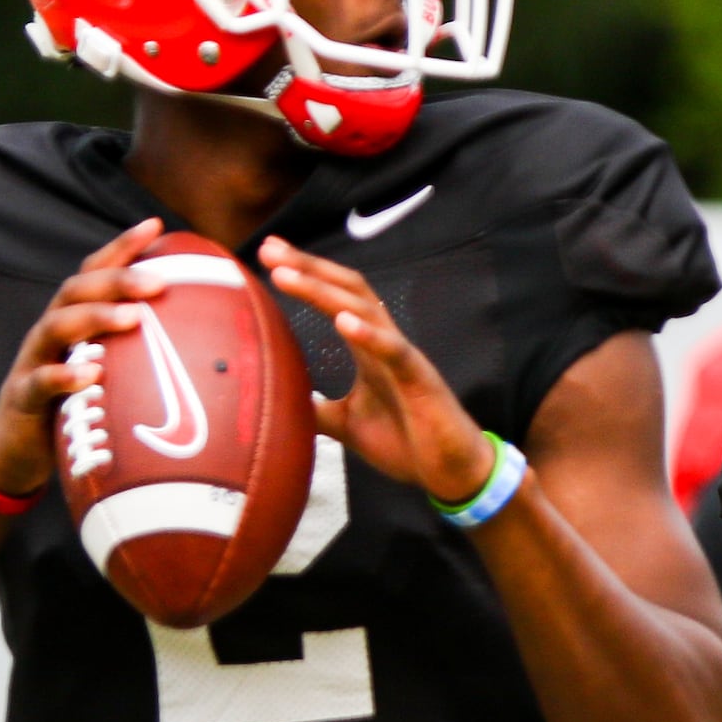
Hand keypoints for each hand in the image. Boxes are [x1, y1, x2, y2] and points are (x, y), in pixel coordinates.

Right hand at [0, 218, 169, 499]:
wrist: (15, 453)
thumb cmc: (74, 408)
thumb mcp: (108, 376)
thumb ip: (139, 356)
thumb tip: (208, 351)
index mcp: (73, 321)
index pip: (94, 272)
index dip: (121, 247)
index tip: (157, 225)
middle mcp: (50, 332)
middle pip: (77, 289)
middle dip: (118, 279)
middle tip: (160, 282)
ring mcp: (33, 362)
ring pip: (56, 325)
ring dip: (96, 317)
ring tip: (134, 319)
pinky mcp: (23, 398)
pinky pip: (40, 382)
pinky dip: (63, 376)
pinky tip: (91, 375)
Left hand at [261, 239, 491, 503]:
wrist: (452, 472)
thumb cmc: (408, 443)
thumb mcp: (347, 424)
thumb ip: (317, 409)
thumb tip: (277, 402)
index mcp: (369, 349)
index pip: (336, 298)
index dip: (306, 274)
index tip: (270, 255)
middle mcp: (385, 344)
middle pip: (347, 290)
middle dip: (308, 267)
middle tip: (270, 249)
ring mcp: (404, 358)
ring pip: (364, 311)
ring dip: (323, 290)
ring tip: (287, 276)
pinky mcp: (421, 381)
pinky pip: (395, 351)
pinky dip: (370, 335)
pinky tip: (342, 322)